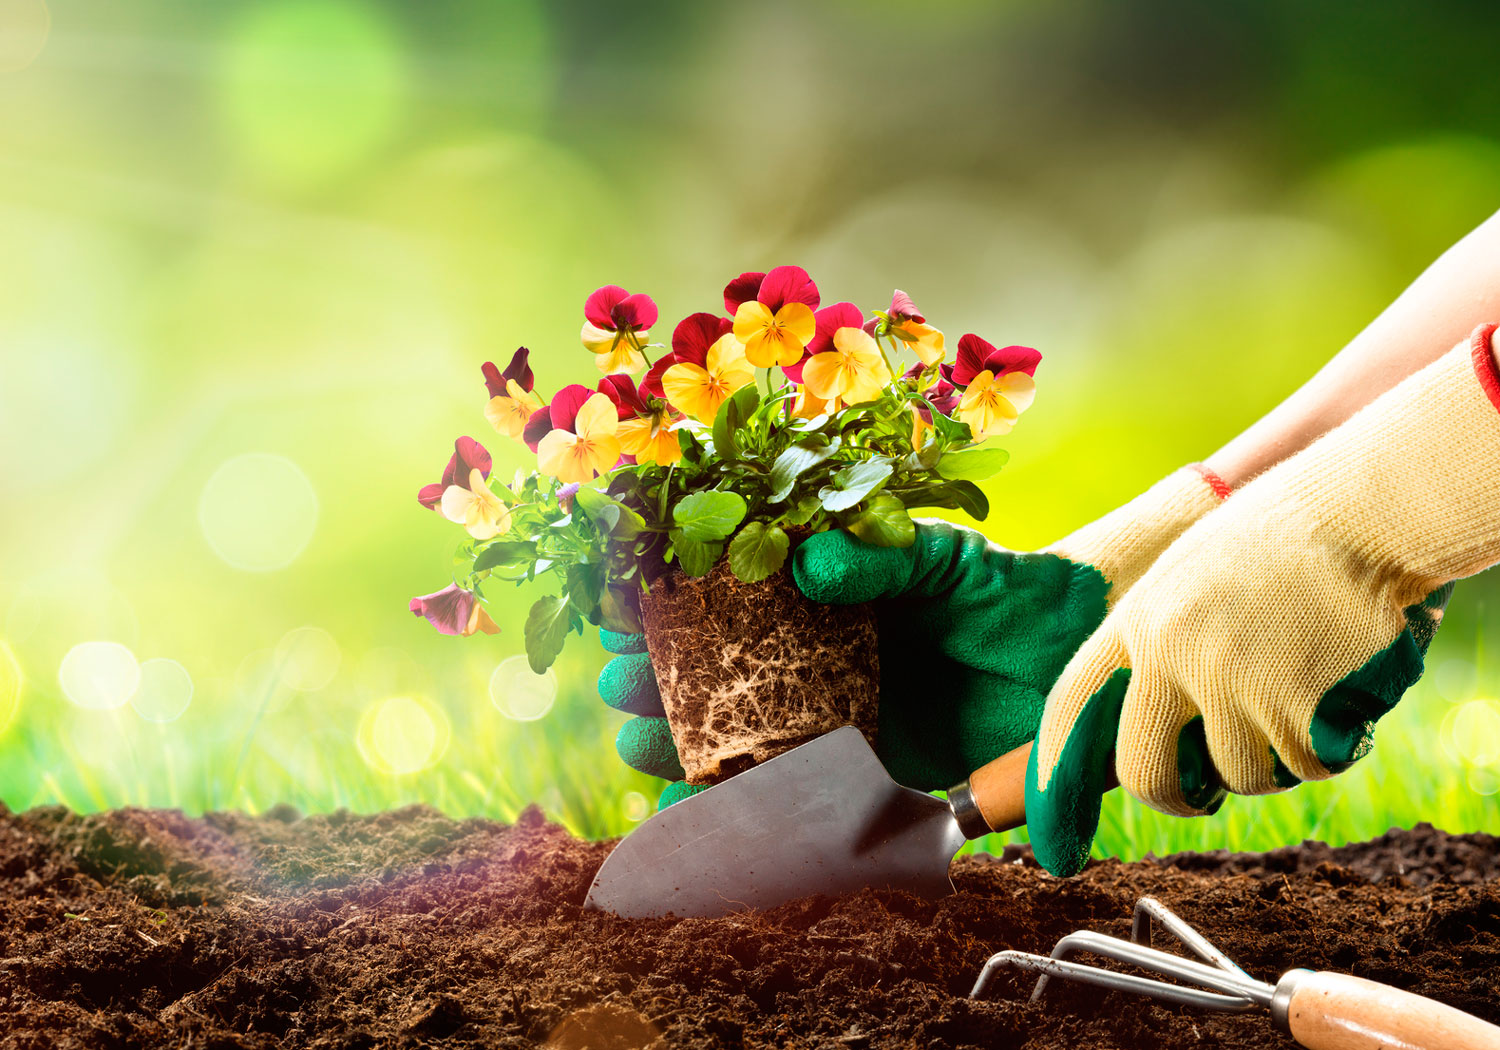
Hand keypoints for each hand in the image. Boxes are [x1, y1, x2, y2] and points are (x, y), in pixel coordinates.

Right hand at [599, 466, 1224, 803]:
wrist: (1086, 652)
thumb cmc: (1008, 590)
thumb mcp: (944, 560)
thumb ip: (882, 556)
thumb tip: (809, 559)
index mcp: (824, 612)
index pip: (726, 610)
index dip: (670, 609)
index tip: (618, 605)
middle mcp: (821, 673)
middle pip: (720, 683)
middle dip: (660, 683)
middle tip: (618, 682)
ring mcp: (842, 731)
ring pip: (743, 748)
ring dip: (684, 749)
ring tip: (640, 742)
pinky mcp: (878, 788)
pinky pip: (802, 810)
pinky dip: (750, 819)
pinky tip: (698, 816)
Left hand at [1027, 325, 1499, 876]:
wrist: (1358, 512)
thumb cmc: (1275, 543)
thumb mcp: (1185, 579)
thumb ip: (1157, 645)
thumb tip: (1139, 726)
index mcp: (1136, 622)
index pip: (1070, 706)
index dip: (1054, 769)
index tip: (1054, 823)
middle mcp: (1172, 657)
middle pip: (1145, 773)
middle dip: (1171, 799)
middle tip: (1197, 797)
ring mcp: (1234, 684)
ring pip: (1239, 777)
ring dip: (1268, 761)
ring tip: (1294, 699)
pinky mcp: (1297, 706)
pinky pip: (1305, 767)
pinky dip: (1324, 750)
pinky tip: (1334, 695)